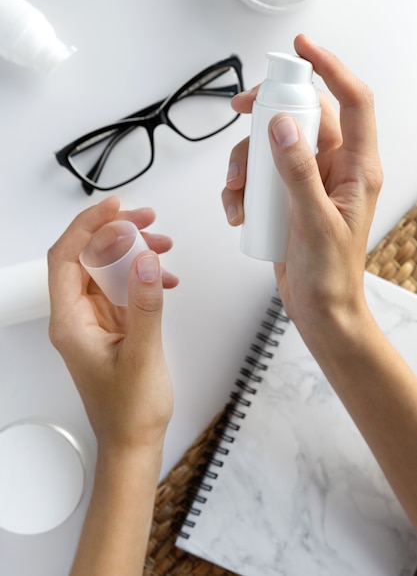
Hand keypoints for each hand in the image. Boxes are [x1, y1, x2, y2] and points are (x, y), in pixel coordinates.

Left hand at [48, 196, 178, 452]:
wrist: (134, 441)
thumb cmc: (129, 411)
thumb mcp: (142, 355)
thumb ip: (145, 305)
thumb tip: (147, 261)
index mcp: (70, 323)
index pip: (66, 258)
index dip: (87, 226)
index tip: (115, 208)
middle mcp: (77, 317)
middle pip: (87, 257)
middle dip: (116, 233)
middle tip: (146, 220)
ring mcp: (95, 320)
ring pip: (107, 269)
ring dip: (133, 252)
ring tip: (162, 245)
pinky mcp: (112, 325)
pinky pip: (123, 287)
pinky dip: (142, 277)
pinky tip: (164, 280)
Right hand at [222, 35, 381, 336]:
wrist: (318, 309)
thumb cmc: (330, 274)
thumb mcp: (314, 222)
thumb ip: (298, 171)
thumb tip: (282, 126)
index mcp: (357, 168)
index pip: (352, 101)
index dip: (330, 68)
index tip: (301, 49)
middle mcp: (335, 168)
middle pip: (301, 116)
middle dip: (266, 115)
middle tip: (241, 112)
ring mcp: (308, 181)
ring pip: (273, 144)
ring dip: (245, 162)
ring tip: (237, 194)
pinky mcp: (286, 196)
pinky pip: (260, 173)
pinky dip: (241, 187)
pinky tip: (238, 210)